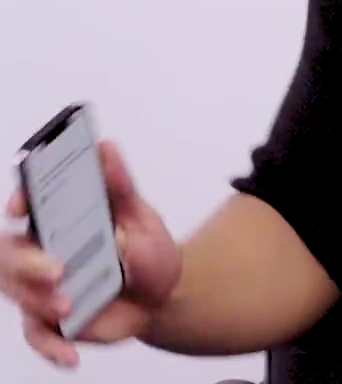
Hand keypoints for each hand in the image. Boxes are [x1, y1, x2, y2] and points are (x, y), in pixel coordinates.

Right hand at [1, 140, 182, 367]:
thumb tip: (106, 147)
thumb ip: (119, 184)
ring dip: (39, 300)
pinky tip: (70, 357)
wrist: (163, 294)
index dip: (19, 202)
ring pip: (18, 293)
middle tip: (56, 269)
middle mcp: (41, 251)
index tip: (22, 207)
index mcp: (58, 218)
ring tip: (69, 305)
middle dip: (26, 263)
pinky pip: (39, 336)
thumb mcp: (139, 215)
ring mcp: (42, 287)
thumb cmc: (144, 248)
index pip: (25, 205)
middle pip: (9, 254)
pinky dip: (52, 348)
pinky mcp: (51, 321)